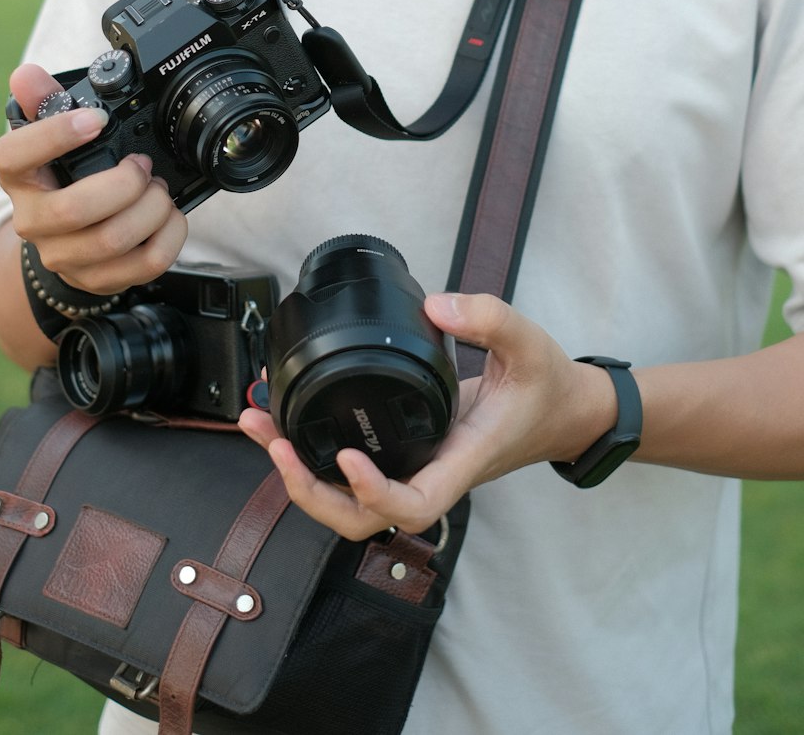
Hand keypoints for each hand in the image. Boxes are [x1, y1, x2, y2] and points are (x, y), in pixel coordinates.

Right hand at [0, 62, 187, 292]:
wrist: (63, 239)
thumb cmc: (61, 178)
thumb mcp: (50, 139)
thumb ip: (44, 102)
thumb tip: (25, 75)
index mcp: (19, 177)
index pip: (13, 156)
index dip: (54, 135)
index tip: (95, 120)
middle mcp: (33, 222)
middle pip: (75, 209)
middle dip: (124, 182)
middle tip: (142, 166)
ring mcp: (65, 257)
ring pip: (113, 240)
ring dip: (151, 207)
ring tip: (157, 188)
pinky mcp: (99, 280)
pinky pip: (146, 263)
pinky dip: (171, 234)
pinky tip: (168, 216)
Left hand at [239, 293, 617, 538]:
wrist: (563, 410)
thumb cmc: (547, 387)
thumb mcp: (528, 343)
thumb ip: (488, 318)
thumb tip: (436, 306)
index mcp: (462, 459)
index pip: (415, 505)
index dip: (374, 493)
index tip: (345, 458)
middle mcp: (433, 471)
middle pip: (364, 519)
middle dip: (313, 493)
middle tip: (276, 444)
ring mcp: (417, 465)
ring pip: (351, 502)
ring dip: (300, 476)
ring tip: (261, 428)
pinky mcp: (406, 451)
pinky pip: (353, 470)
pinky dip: (313, 452)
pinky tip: (284, 420)